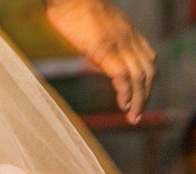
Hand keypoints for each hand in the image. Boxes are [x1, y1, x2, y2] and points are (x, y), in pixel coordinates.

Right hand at [44, 0, 154, 122]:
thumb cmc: (71, 9)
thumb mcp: (92, 26)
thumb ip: (98, 40)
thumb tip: (90, 53)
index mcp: (127, 32)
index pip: (147, 59)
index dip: (146, 81)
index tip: (138, 97)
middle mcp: (129, 37)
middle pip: (148, 70)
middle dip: (146, 94)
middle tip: (136, 114)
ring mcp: (119, 43)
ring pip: (140, 76)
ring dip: (139, 99)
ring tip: (132, 116)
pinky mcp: (106, 50)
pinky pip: (123, 76)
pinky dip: (126, 93)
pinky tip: (123, 105)